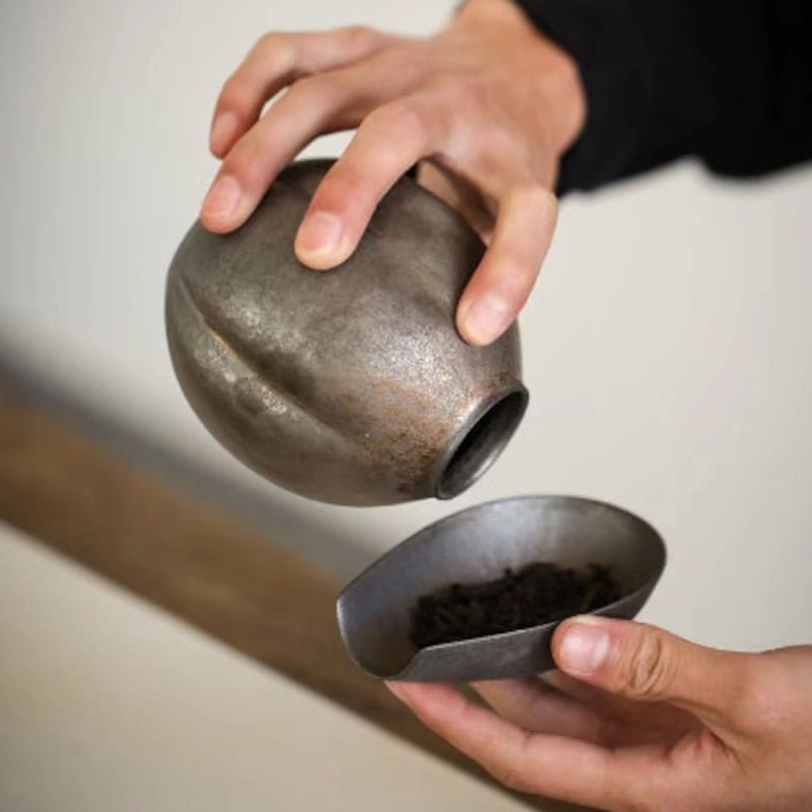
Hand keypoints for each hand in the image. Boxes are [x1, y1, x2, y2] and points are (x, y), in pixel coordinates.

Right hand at [201, 0, 585, 345]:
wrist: (511, 65)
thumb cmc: (507, 152)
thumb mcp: (523, 210)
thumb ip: (498, 265)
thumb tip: (466, 337)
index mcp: (510, 158)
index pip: (524, 218)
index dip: (504, 276)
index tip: (472, 328)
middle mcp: (451, 101)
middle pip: (396, 132)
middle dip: (350, 192)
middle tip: (311, 257)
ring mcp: (398, 66)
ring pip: (320, 92)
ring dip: (264, 151)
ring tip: (223, 215)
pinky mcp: (356, 48)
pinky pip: (288, 55)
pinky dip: (246, 94)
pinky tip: (220, 145)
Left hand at [388, 617, 811, 810]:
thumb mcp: (749, 702)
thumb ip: (659, 670)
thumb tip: (571, 643)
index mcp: (644, 784)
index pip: (522, 758)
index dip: (457, 723)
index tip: (408, 688)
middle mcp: (635, 761)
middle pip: (526, 729)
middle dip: (466, 693)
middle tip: (418, 651)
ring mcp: (647, 732)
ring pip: (556, 702)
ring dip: (507, 670)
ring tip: (464, 632)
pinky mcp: (663, 704)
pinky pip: (592, 678)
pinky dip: (558, 652)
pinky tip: (541, 627)